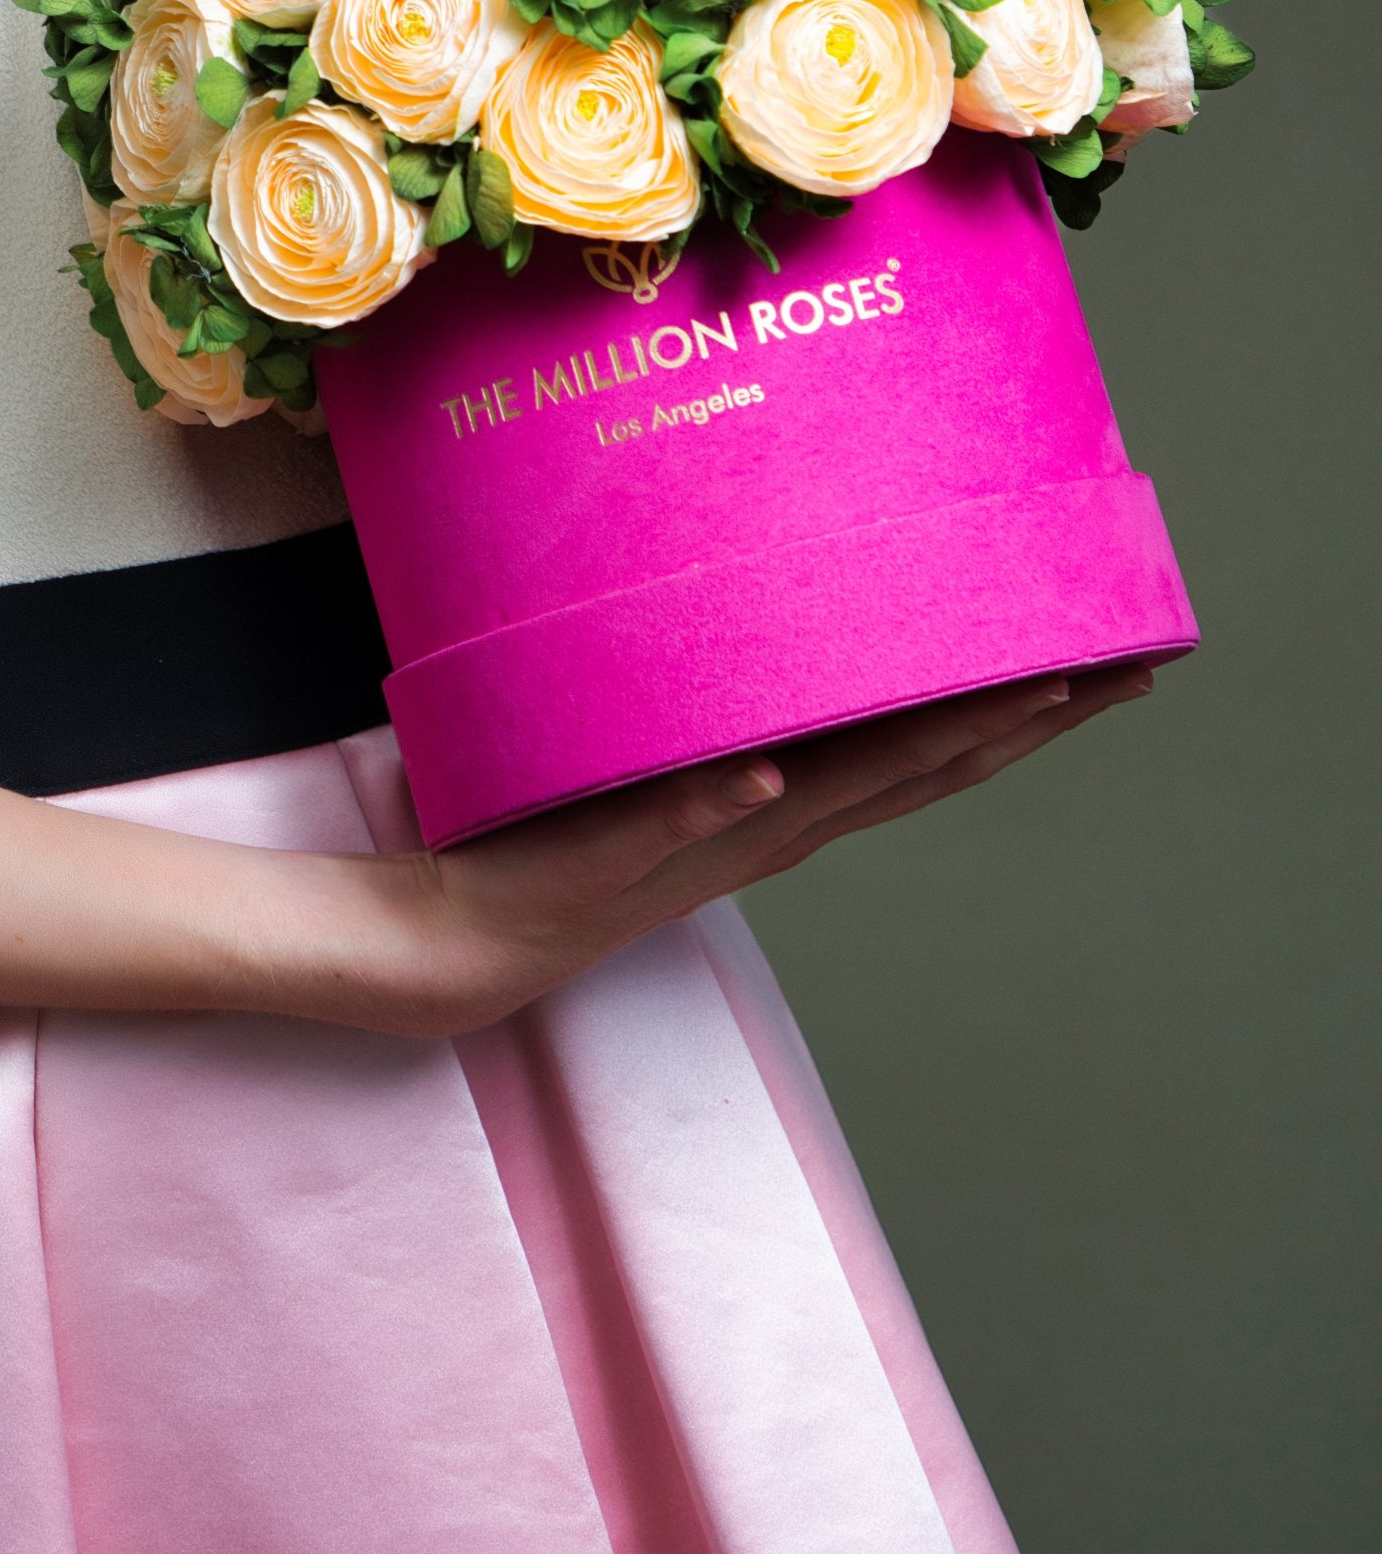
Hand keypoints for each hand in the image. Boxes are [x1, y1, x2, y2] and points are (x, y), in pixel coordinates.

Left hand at [359, 665, 1155, 1035]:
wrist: (444, 940)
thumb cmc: (548, 839)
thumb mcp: (657, 757)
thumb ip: (718, 705)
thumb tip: (771, 613)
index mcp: (775, 810)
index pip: (918, 758)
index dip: (1014, 714)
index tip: (1105, 664)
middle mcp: (754, 835)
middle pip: (906, 777)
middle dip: (1014, 723)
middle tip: (1109, 672)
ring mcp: (682, 851)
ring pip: (816, 802)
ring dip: (907, 754)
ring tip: (1000, 700)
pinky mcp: (594, 860)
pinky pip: (662, 823)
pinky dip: (718, 800)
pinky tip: (767, 773)